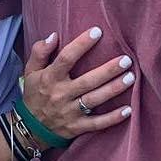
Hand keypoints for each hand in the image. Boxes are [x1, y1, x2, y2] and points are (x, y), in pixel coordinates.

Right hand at [22, 28, 136, 140]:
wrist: (29, 129)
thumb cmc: (34, 95)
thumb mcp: (30, 72)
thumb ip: (39, 52)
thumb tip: (54, 35)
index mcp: (50, 78)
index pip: (66, 58)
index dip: (81, 44)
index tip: (97, 31)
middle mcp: (61, 94)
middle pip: (87, 81)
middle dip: (108, 70)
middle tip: (126, 60)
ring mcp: (69, 112)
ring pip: (95, 100)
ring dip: (113, 89)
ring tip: (131, 78)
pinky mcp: (76, 127)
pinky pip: (97, 123)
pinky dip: (112, 118)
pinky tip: (128, 110)